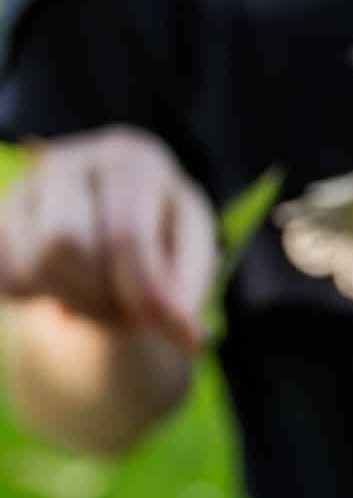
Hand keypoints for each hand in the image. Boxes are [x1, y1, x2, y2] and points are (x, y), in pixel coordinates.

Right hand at [0, 127, 215, 349]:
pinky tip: (64, 291)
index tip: (175, 334)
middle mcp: (70, 160)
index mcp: (133, 160)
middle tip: (131, 316)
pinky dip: (36, 300)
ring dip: (73, 304)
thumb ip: (187, 289)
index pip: (125, 233)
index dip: (146, 293)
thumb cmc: (161, 239)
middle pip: (65, 245)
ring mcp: (22, 187)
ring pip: (31, 264)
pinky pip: (5, 278)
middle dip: (103, 298)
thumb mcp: (189, 255)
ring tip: (103, 303)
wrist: (112, 229)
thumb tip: (190, 337)